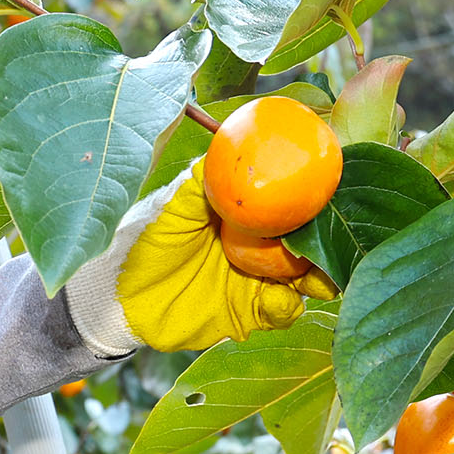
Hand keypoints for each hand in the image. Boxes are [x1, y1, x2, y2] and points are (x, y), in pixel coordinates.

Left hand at [64, 170, 331, 355]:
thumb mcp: (171, 205)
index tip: (335, 186)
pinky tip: (278, 300)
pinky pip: (284, 311)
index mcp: (245, 209)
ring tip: (319, 275)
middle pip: (311, 237)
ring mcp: (259, 277)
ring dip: (319, 275)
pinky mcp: (251, 312)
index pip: (290, 197)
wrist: (116, 299)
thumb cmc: (140, 241)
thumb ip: (201, 180)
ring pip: (307, 276)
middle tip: (338, 236)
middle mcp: (260, 241)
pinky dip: (286, 307)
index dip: (315, 192)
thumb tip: (229, 141)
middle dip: (330, 238)